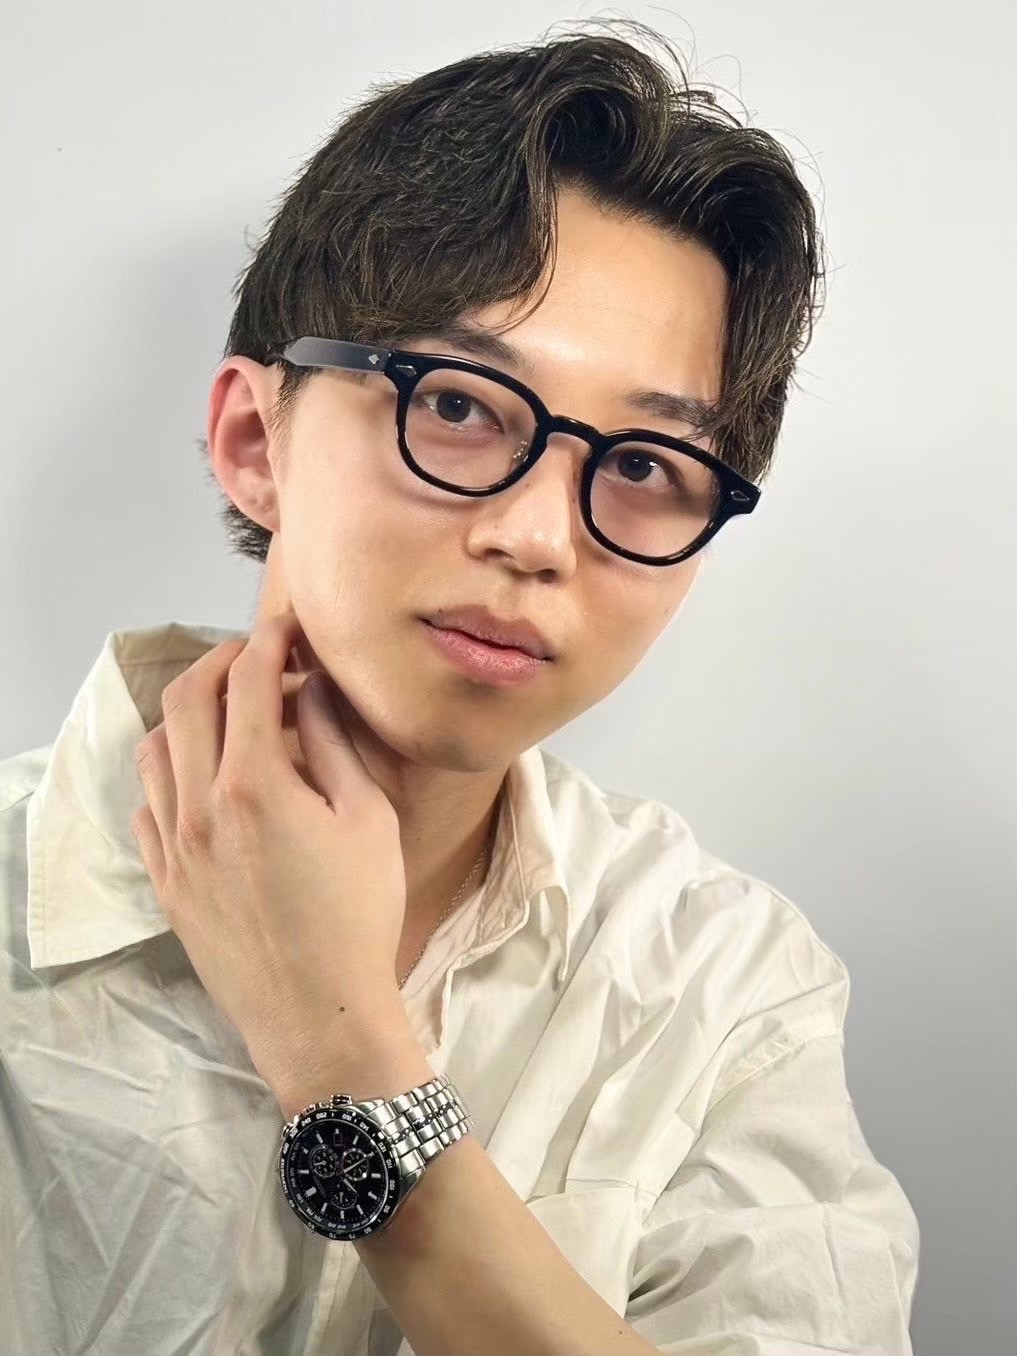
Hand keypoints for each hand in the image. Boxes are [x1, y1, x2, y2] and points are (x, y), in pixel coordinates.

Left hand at [130, 607, 411, 1106]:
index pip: (248, 681)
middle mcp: (199, 807)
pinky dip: (173, 772)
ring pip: (156, 748)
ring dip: (189, 713)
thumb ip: (334, 743)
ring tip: (229, 714)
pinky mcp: (165, 882)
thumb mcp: (370, 820)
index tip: (288, 627)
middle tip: (258, 656)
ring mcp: (173, 847)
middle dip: (221, 661)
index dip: (269, 641)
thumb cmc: (359, 917)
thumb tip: (311, 689)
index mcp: (255, 784)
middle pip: (187, 699)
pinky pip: (148, 804)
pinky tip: (207, 782)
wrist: (319, 1014)